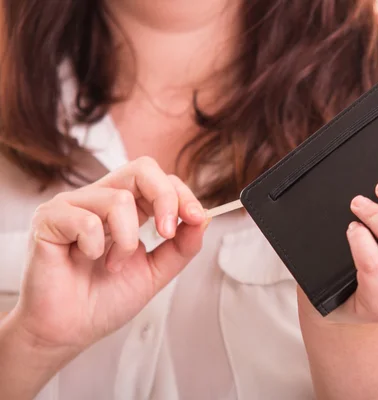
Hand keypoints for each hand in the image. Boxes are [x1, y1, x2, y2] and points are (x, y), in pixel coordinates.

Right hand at [12, 157, 207, 354]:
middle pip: (142, 169)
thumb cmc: (105, 300)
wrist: (69, 331)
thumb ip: (181, 247)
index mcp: (127, 208)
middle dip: (164, 198)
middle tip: (166, 232)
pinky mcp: (48, 219)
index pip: (159, 179)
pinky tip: (85, 259)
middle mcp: (100, 199)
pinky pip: (86, 220)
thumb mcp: (155, 272)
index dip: (181, 194)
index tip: (196, 218)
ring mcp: (73, 205)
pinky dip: (95, 246)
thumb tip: (204, 219)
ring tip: (113, 265)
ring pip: (119, 199)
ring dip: (126, 240)